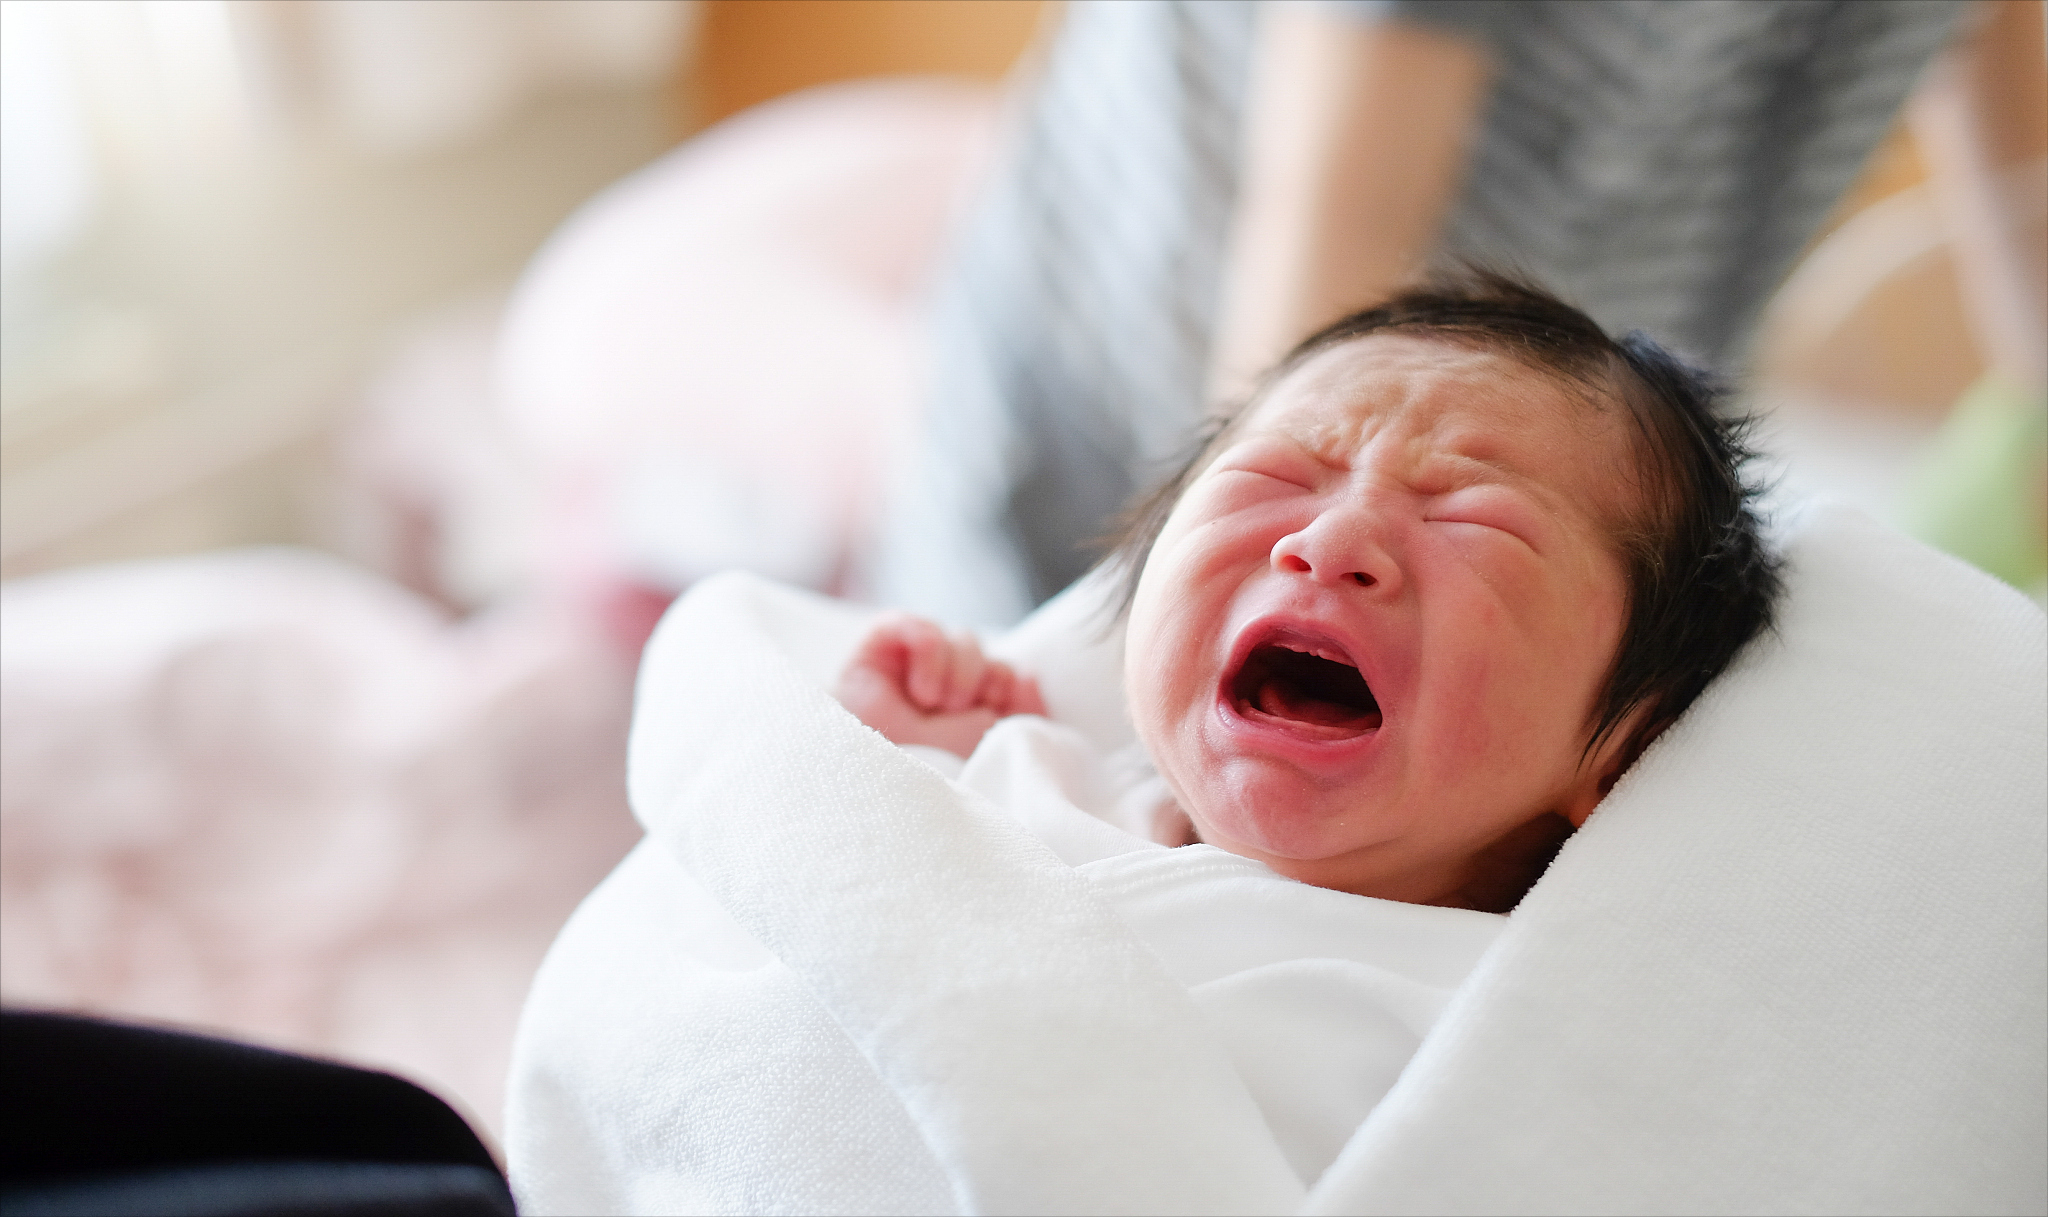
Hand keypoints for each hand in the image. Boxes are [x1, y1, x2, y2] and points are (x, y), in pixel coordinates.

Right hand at [835, 615, 1046, 757]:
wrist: (853, 777)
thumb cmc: (913, 770)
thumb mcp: (975, 747)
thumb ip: (1014, 714)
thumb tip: (1028, 673)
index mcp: (971, 714)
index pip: (1016, 684)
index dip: (1015, 696)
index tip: (995, 720)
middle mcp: (947, 687)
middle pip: (995, 660)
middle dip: (987, 685)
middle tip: (958, 715)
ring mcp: (917, 664)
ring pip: (967, 640)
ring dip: (961, 673)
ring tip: (934, 705)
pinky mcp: (886, 642)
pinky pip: (924, 627)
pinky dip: (931, 653)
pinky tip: (919, 689)